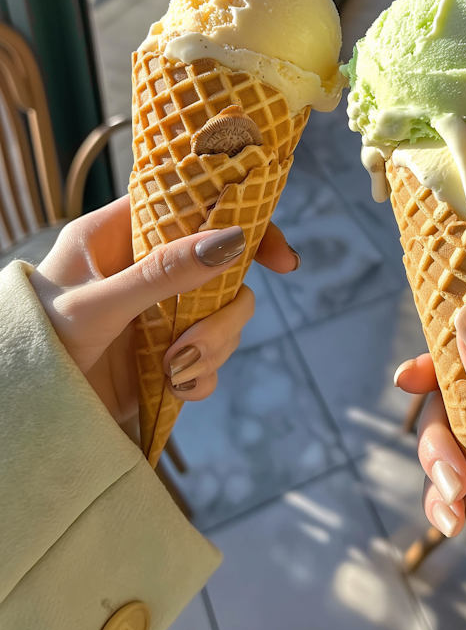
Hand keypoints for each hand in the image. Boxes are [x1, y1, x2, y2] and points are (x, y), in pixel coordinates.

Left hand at [29, 196, 299, 425]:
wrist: (22, 422)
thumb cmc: (35, 346)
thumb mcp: (96, 304)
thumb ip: (161, 274)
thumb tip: (231, 241)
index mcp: (118, 237)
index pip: (189, 206)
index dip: (237, 220)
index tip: (276, 255)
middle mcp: (144, 272)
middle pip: (221, 269)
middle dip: (224, 309)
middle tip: (195, 341)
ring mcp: (158, 316)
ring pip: (223, 317)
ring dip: (212, 347)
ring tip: (173, 369)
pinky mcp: (165, 359)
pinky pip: (209, 362)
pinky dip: (201, 378)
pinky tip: (174, 387)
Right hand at [395, 303, 465, 537]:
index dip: (452, 352)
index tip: (410, 376)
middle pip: (458, 396)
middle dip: (441, 433)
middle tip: (448, 470)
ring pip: (447, 438)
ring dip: (439, 469)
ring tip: (456, 505)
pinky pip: (448, 481)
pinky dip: (442, 501)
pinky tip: (454, 524)